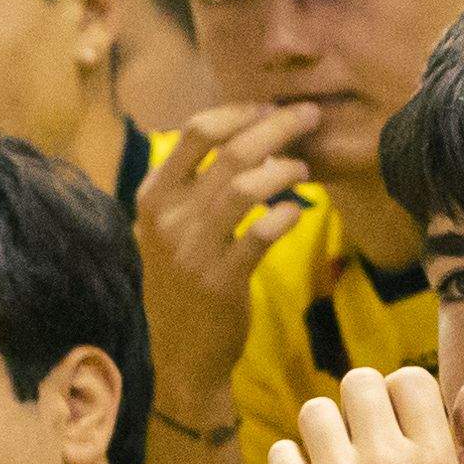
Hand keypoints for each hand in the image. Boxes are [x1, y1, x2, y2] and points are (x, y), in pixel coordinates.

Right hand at [138, 99, 318, 387]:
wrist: (178, 355)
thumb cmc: (181, 282)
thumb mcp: (168, 228)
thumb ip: (193, 185)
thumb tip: (244, 134)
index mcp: (153, 195)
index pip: (197, 131)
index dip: (240, 111)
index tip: (270, 108)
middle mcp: (168, 217)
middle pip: (231, 150)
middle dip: (278, 125)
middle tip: (310, 116)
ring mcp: (193, 250)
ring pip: (248, 187)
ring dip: (286, 169)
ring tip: (305, 170)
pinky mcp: (220, 281)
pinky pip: (262, 234)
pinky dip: (287, 216)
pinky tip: (300, 212)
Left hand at [261, 362, 463, 463]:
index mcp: (437, 463)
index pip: (410, 379)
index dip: (400, 394)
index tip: (396, 423)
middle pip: (360, 381)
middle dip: (359, 404)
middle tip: (361, 438)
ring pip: (315, 410)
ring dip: (322, 431)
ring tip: (333, 462)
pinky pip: (283, 451)